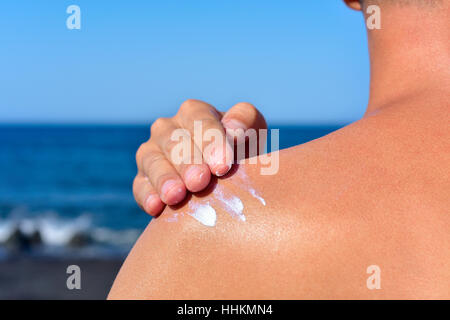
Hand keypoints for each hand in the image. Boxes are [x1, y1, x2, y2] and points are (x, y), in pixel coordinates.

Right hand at [133, 99, 266, 215]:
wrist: (226, 179)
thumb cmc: (240, 152)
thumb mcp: (251, 132)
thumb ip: (246, 121)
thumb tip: (233, 129)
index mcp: (193, 113)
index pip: (200, 122)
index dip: (211, 142)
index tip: (223, 165)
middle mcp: (167, 129)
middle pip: (174, 143)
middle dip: (187, 162)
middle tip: (200, 181)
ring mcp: (151, 153)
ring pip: (152, 162)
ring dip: (164, 178)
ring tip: (176, 195)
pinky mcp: (142, 180)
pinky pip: (140, 186)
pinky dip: (147, 196)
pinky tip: (156, 207)